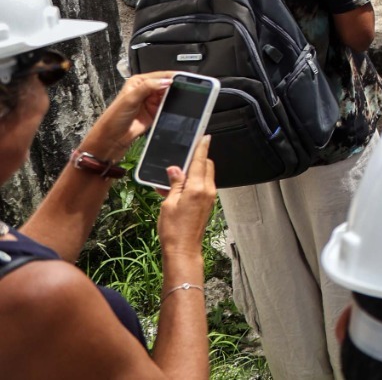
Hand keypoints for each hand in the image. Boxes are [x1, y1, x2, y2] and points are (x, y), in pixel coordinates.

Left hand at [80, 72, 174, 160]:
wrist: (113, 137)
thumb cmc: (114, 117)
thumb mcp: (130, 98)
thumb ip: (148, 87)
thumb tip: (166, 81)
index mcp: (139, 82)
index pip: (159, 75)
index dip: (171, 76)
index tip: (182, 78)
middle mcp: (146, 90)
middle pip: (166, 84)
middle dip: (175, 86)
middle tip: (185, 88)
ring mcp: (152, 101)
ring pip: (169, 95)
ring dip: (174, 96)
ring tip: (180, 98)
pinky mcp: (156, 111)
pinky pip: (168, 106)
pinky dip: (173, 106)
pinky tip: (174, 106)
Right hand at [157, 135, 215, 256]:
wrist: (183, 249)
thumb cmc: (173, 229)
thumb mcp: (168, 203)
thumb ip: (174, 183)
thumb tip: (175, 168)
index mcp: (197, 188)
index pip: (200, 161)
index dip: (201, 147)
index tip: (204, 136)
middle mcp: (207, 190)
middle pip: (205, 166)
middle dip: (196, 159)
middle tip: (181, 158)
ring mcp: (209, 197)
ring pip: (204, 176)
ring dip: (193, 172)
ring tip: (174, 177)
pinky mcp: (207, 204)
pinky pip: (202, 186)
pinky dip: (192, 183)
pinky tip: (177, 188)